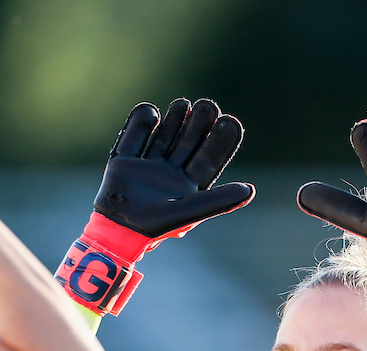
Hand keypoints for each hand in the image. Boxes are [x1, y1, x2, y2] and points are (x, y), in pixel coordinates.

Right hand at [94, 98, 253, 237]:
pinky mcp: (124, 162)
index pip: (209, 159)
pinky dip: (140, 122)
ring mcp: (146, 167)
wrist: (117, 230)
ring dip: (174, 120)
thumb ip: (218, 200)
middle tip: (207, 105)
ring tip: (183, 104)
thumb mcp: (189, 210)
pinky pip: (132, 137)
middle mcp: (169, 175)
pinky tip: (152, 111)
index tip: (230, 120)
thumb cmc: (155, 225)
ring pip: (164, 137)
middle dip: (198, 124)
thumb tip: (249, 190)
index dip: (221, 140)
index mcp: (188, 187)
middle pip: (188, 143)